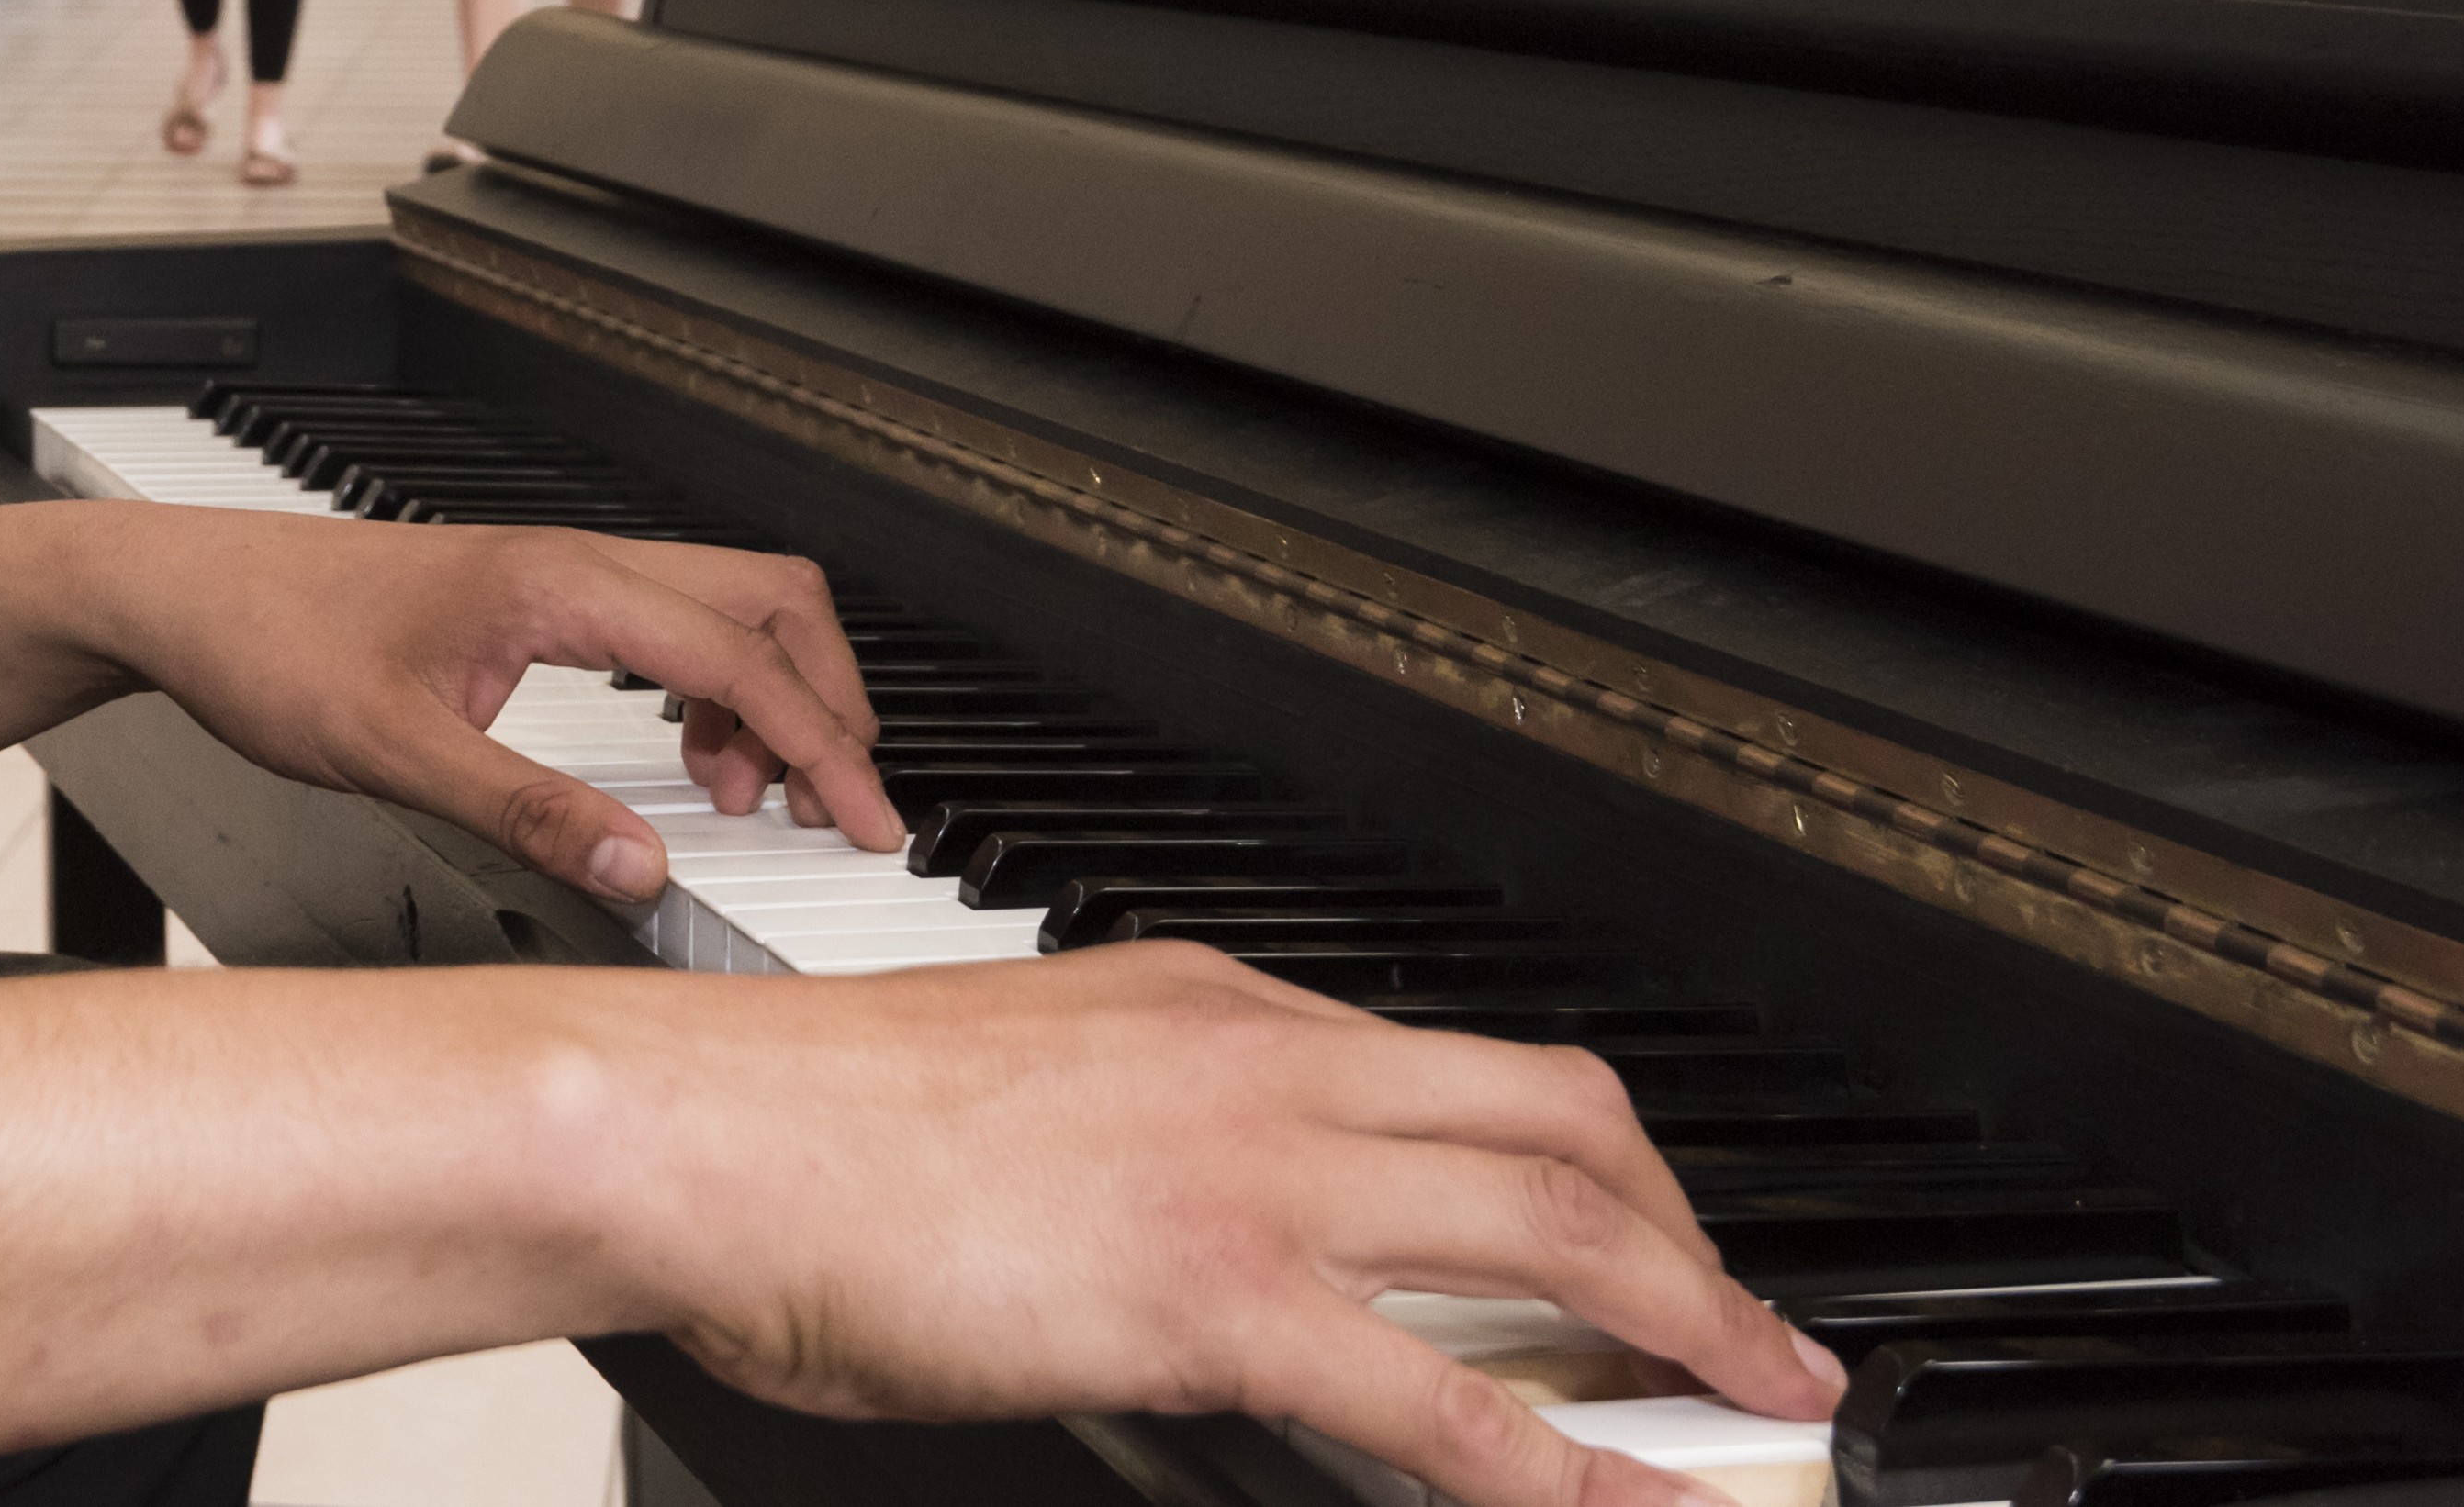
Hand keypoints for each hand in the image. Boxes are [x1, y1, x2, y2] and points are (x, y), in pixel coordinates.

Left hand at [65, 504, 892, 890]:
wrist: (189, 592)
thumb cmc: (270, 647)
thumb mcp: (393, 754)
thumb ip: (526, 813)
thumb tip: (640, 871)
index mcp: (559, 584)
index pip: (739, 658)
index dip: (820, 746)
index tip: (867, 824)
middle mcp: (575, 560)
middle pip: (769, 600)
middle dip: (823, 703)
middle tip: (832, 811)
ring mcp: (561, 570)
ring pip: (727, 606)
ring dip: (766, 695)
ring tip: (748, 799)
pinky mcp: (538, 593)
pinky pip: (671, 622)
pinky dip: (710, 688)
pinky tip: (680, 760)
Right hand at [623, 939, 1844, 1483]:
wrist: (699, 1131)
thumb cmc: (801, 1132)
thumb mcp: (1013, 1086)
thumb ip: (1127, 1133)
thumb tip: (1169, 1220)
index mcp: (1208, 1006)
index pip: (1448, 1066)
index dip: (1574, 1155)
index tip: (1620, 1228)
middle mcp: (1264, 1062)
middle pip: (1560, 1117)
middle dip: (1690, 1225)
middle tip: (1755, 1323)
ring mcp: (1253, 1173)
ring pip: (1556, 1222)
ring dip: (1689, 1318)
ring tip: (1764, 1398)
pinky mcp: (1216, 1294)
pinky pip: (1452, 1394)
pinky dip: (1569, 1465)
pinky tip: (1627, 1506)